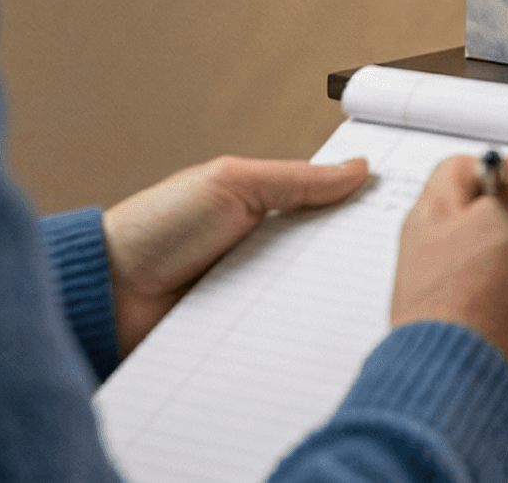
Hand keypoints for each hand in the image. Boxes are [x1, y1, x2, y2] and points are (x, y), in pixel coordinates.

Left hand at [102, 154, 373, 353]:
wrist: (105, 294)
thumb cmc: (155, 229)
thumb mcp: (230, 184)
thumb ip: (295, 179)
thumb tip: (357, 169)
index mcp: (266, 212)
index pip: (329, 210)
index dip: (362, 208)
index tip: (403, 207)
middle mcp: (266, 255)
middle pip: (329, 257)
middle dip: (356, 258)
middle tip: (395, 259)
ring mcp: (256, 297)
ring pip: (312, 298)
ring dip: (331, 298)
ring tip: (365, 298)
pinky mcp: (245, 336)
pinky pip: (285, 334)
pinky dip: (301, 332)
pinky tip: (324, 331)